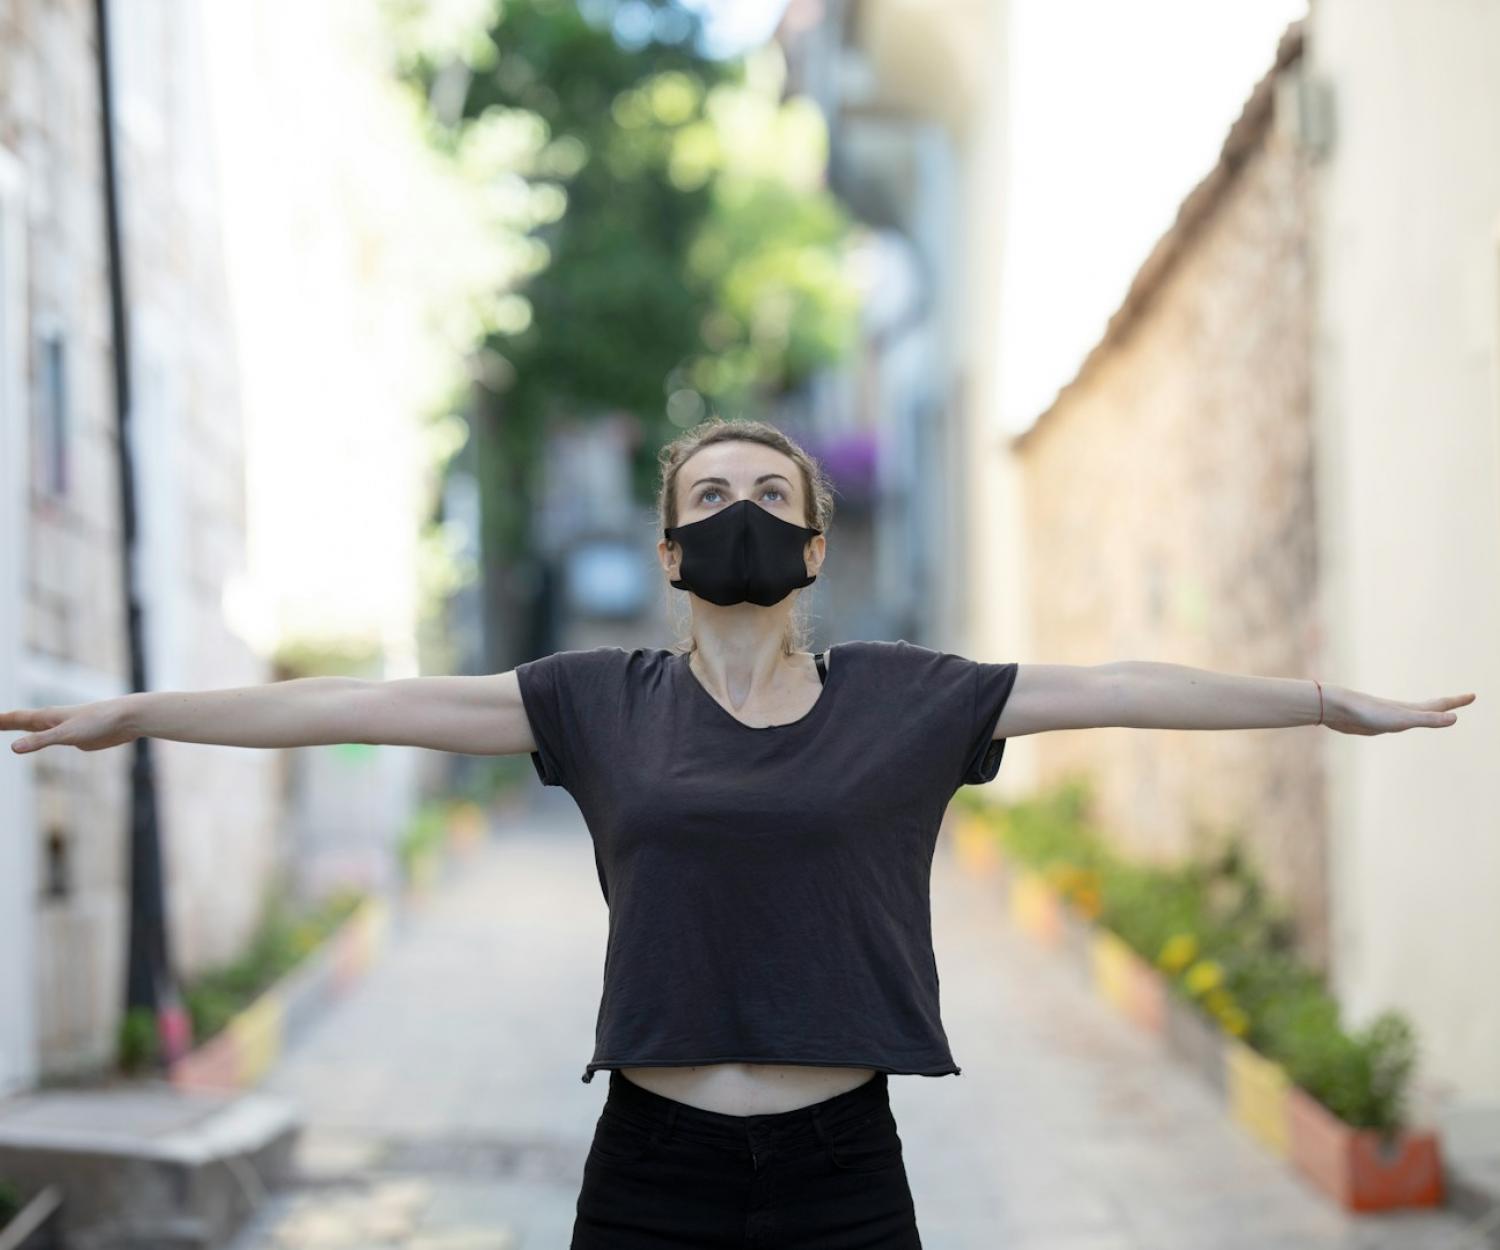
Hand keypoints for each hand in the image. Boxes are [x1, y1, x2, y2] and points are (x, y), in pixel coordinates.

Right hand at [3, 699, 135, 754]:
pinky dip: (39, 736)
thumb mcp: (66, 735)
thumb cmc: (98, 722)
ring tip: (9, 725)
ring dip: (21, 726)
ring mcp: (64, 727)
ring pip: (36, 726)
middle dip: (5, 721)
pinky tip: (41, 737)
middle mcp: (53, 719)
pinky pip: (51, 736)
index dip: (0, 720)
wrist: (127, 719)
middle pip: (23, 720)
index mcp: (47, 716)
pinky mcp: (76, 736)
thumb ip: (40, 741)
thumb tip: (13, 747)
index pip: (16, 718)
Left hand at [1323, 685, 1474, 735]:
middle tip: (1460, 701)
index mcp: (1410, 710)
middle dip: (1447, 706)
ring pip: (1409, 714)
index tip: (1473, 695)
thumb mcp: (1402, 720)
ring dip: (1423, 712)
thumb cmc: (1368, 713)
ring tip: (1430, 712)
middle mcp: (1400, 710)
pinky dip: (1400, 721)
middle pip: (1428, 708)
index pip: (1440, 705)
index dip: (1457, 702)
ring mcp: (1385, 716)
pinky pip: (1391, 722)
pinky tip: (1392, 723)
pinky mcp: (1371, 723)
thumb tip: (1455, 718)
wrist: (1335, 708)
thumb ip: (1427, 719)